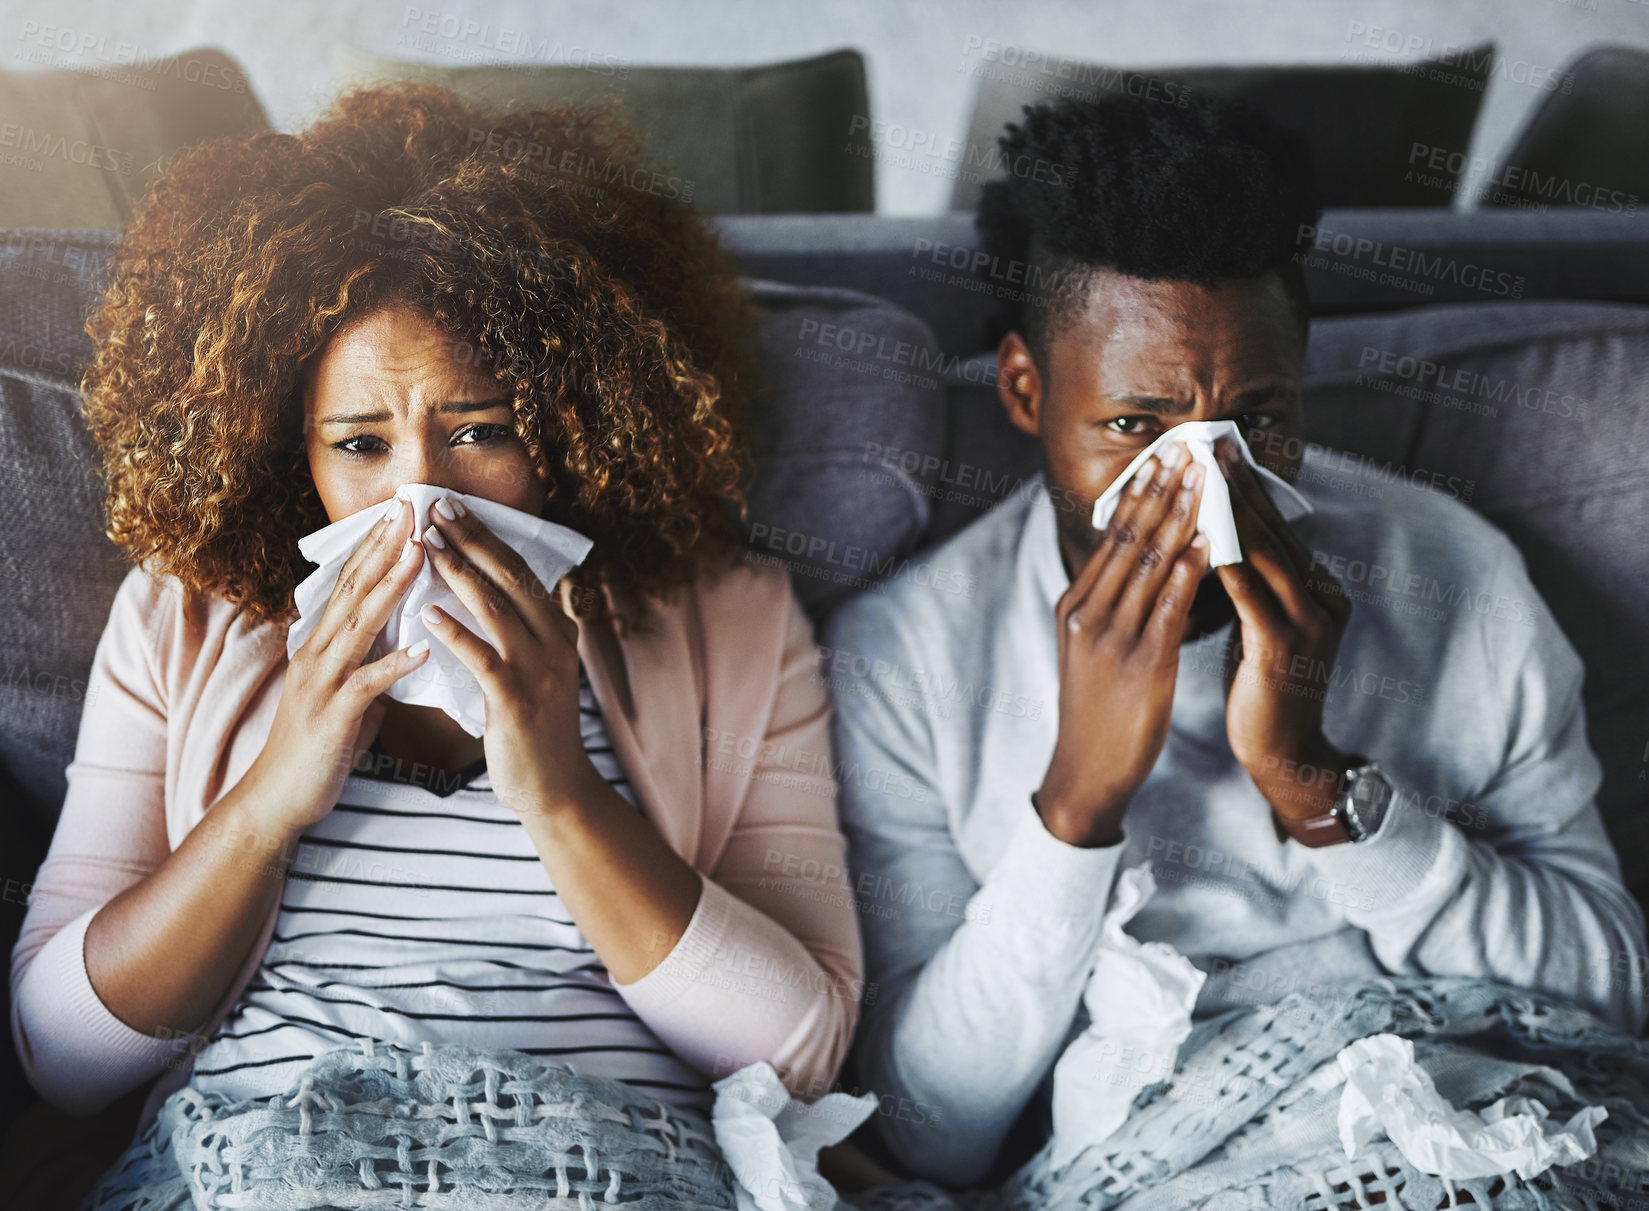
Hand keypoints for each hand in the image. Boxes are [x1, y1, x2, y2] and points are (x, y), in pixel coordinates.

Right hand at [251, 498, 431, 836]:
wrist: (277, 799)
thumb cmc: (317, 746)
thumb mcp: (345, 691)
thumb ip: (368, 660)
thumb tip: (403, 639)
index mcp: (321, 644)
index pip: (350, 583)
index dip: (374, 545)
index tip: (402, 511)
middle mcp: (317, 653)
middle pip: (353, 590)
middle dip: (384, 547)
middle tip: (411, 509)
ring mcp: (321, 683)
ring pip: (359, 626)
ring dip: (391, 588)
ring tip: (419, 555)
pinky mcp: (331, 717)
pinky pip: (366, 686)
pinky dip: (393, 666)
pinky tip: (422, 649)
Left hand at [415, 497, 595, 815]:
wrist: (556, 789)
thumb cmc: (535, 729)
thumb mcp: (538, 670)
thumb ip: (520, 632)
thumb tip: (488, 589)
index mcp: (559, 631)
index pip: (519, 571)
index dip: (485, 536)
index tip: (452, 507)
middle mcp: (555, 643)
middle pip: (509, 578)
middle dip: (470, 539)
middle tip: (435, 508)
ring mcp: (539, 671)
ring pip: (494, 608)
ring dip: (458, 571)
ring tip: (425, 544)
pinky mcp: (516, 700)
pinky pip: (481, 657)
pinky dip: (454, 632)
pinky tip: (427, 612)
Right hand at [1036, 445, 1209, 846]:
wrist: (1087, 769)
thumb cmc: (1097, 712)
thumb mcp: (1091, 649)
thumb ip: (1110, 606)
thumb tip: (1141, 566)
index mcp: (1075, 604)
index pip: (1112, 536)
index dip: (1141, 493)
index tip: (1164, 457)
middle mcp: (1088, 612)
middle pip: (1129, 538)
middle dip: (1162, 490)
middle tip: (1188, 450)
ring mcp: (1111, 636)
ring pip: (1149, 563)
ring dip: (1181, 517)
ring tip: (1206, 481)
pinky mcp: (1140, 663)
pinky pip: (1168, 606)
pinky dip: (1189, 570)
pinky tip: (1210, 543)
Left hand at [1212, 437, 1353, 819]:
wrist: (1284, 755)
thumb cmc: (1263, 688)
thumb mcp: (1260, 625)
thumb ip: (1252, 584)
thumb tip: (1220, 537)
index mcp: (1318, 590)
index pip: (1278, 527)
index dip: (1247, 487)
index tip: (1218, 450)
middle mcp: (1322, 599)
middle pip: (1273, 530)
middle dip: (1239, 486)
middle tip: (1209, 445)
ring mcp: (1308, 624)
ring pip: (1264, 555)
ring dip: (1231, 514)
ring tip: (1201, 478)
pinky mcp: (1284, 650)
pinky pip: (1251, 597)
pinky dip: (1227, 565)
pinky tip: (1204, 541)